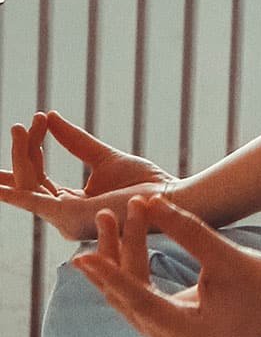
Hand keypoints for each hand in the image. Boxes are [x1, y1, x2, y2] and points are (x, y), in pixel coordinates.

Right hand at [0, 110, 173, 241]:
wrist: (169, 196)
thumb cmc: (145, 182)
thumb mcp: (103, 157)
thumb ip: (75, 141)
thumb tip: (51, 116)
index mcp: (72, 205)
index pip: (39, 179)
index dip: (32, 150)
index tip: (35, 120)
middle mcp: (64, 217)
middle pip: (30, 182)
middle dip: (20, 154)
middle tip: (17, 125)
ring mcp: (66, 220)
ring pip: (30, 185)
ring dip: (22, 155)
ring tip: (19, 127)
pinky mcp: (71, 215)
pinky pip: (34, 201)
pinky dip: (13, 192)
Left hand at [69, 192, 260, 336]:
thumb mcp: (226, 256)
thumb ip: (188, 231)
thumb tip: (151, 200)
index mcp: (188, 335)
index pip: (140, 304)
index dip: (112, 276)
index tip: (85, 256)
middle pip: (129, 297)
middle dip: (115, 253)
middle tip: (106, 213)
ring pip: (130, 296)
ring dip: (120, 257)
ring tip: (111, 217)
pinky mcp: (171, 327)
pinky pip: (140, 296)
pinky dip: (131, 267)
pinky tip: (123, 237)